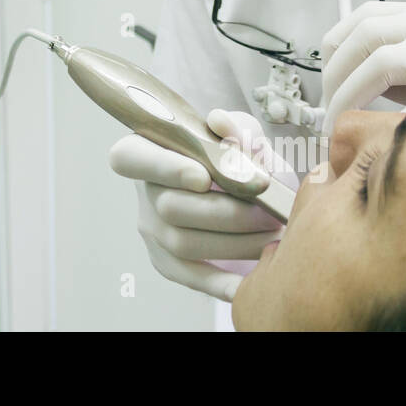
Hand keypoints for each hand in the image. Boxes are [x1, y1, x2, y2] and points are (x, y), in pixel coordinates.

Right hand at [108, 109, 294, 300]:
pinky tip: (254, 278)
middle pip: (169, 207)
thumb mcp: (241, 134)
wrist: (247, 193)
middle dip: (226, 212)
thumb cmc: (237, 158)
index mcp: (148, 149)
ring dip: (235, 243)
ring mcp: (153, 230)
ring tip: (274, 236)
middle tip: (268, 212)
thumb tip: (221, 124)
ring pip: (183, 244)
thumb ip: (236, 127)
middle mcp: (144, 192)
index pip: (131, 158)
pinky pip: (191, 277)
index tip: (204, 177)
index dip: (164, 168)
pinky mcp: (167, 262)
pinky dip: (222, 282)